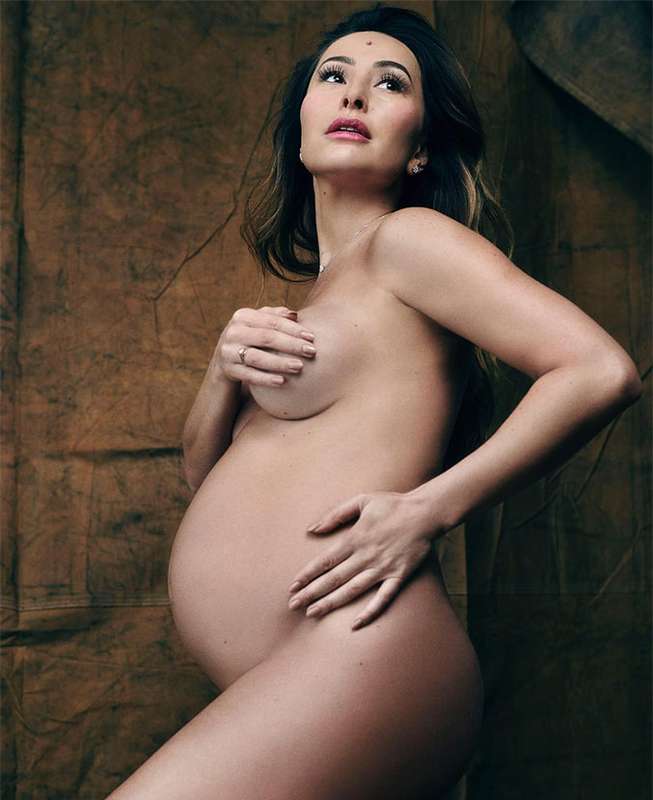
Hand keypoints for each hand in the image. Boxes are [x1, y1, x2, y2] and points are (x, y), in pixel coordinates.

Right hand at [214, 305, 316, 386]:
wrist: (223, 359)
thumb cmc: (250, 337)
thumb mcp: (258, 323)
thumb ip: (275, 316)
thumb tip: (295, 315)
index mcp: (243, 316)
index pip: (272, 321)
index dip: (293, 329)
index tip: (312, 337)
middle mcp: (233, 332)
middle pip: (266, 338)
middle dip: (291, 345)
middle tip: (311, 352)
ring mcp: (229, 352)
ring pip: (257, 357)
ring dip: (280, 363)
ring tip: (299, 367)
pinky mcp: (228, 370)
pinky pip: (249, 375)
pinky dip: (266, 379)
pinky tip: (282, 382)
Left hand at [287, 491, 440, 629]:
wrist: (425, 512)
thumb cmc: (392, 504)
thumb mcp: (361, 500)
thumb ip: (335, 514)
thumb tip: (312, 529)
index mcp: (355, 539)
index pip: (325, 561)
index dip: (307, 574)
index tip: (293, 586)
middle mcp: (366, 556)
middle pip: (333, 578)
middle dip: (311, 593)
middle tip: (293, 605)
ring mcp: (382, 568)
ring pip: (352, 590)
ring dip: (331, 603)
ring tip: (312, 613)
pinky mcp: (399, 576)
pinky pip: (383, 598)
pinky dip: (370, 612)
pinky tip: (355, 624)